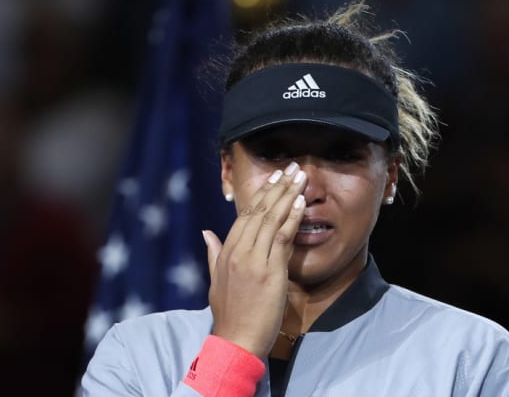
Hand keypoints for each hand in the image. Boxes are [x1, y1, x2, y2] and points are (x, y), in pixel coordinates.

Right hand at [203, 163, 306, 357]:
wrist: (236, 340)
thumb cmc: (230, 314)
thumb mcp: (216, 281)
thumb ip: (214, 254)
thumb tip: (207, 233)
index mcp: (226, 252)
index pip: (245, 216)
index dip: (261, 195)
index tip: (273, 179)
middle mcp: (238, 252)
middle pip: (259, 211)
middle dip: (277, 188)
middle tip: (292, 169)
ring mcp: (253, 260)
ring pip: (271, 219)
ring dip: (288, 195)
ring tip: (300, 177)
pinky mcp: (269, 271)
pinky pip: (282, 238)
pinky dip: (292, 218)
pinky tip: (301, 202)